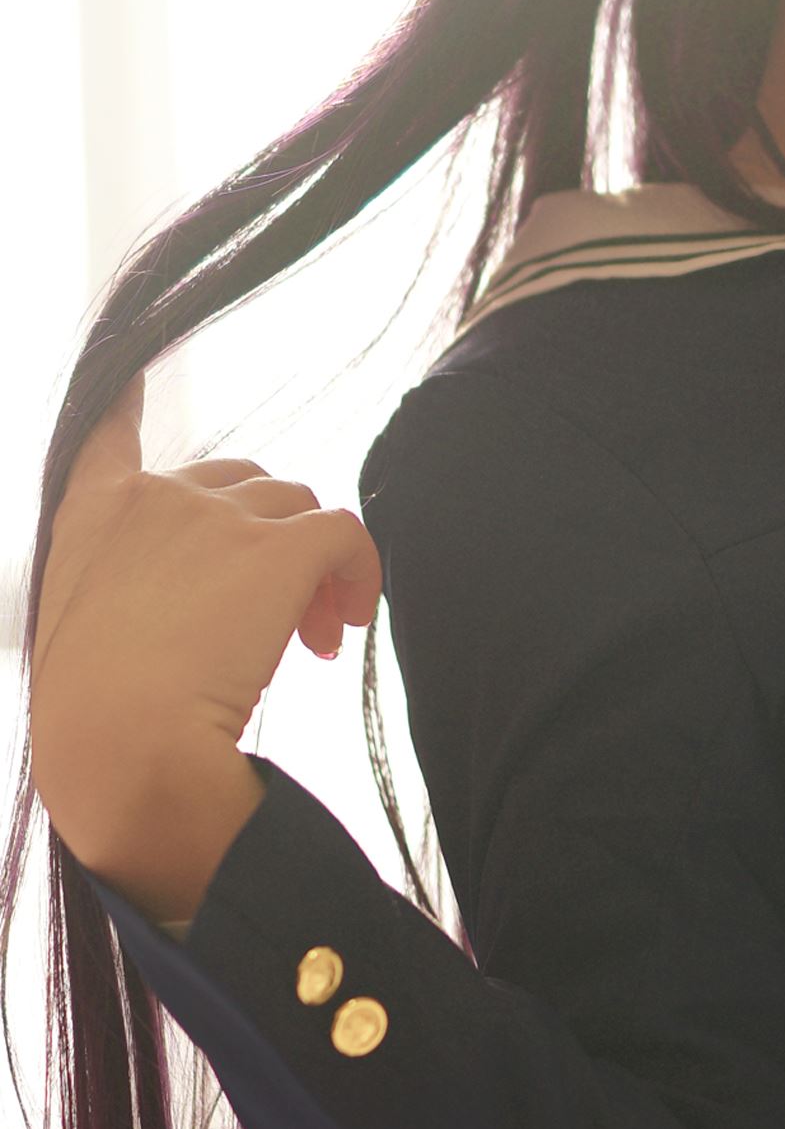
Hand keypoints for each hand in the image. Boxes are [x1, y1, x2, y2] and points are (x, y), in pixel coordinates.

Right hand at [29, 377, 382, 926]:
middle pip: (240, 484)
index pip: (110, 431)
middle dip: (269, 546)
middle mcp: (153, 496)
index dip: (132, 406)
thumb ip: (125, 605)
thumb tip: (184, 635)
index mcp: (91, 514)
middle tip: (285, 626)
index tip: (138, 384)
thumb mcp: (80, 642)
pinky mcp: (274, 551)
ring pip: (297, 508)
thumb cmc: (99, 727)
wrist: (124, 744)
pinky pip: (343, 533)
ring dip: (315, 570)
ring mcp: (214, 517)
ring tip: (315, 642)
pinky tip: (347, 623)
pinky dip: (360, 570)